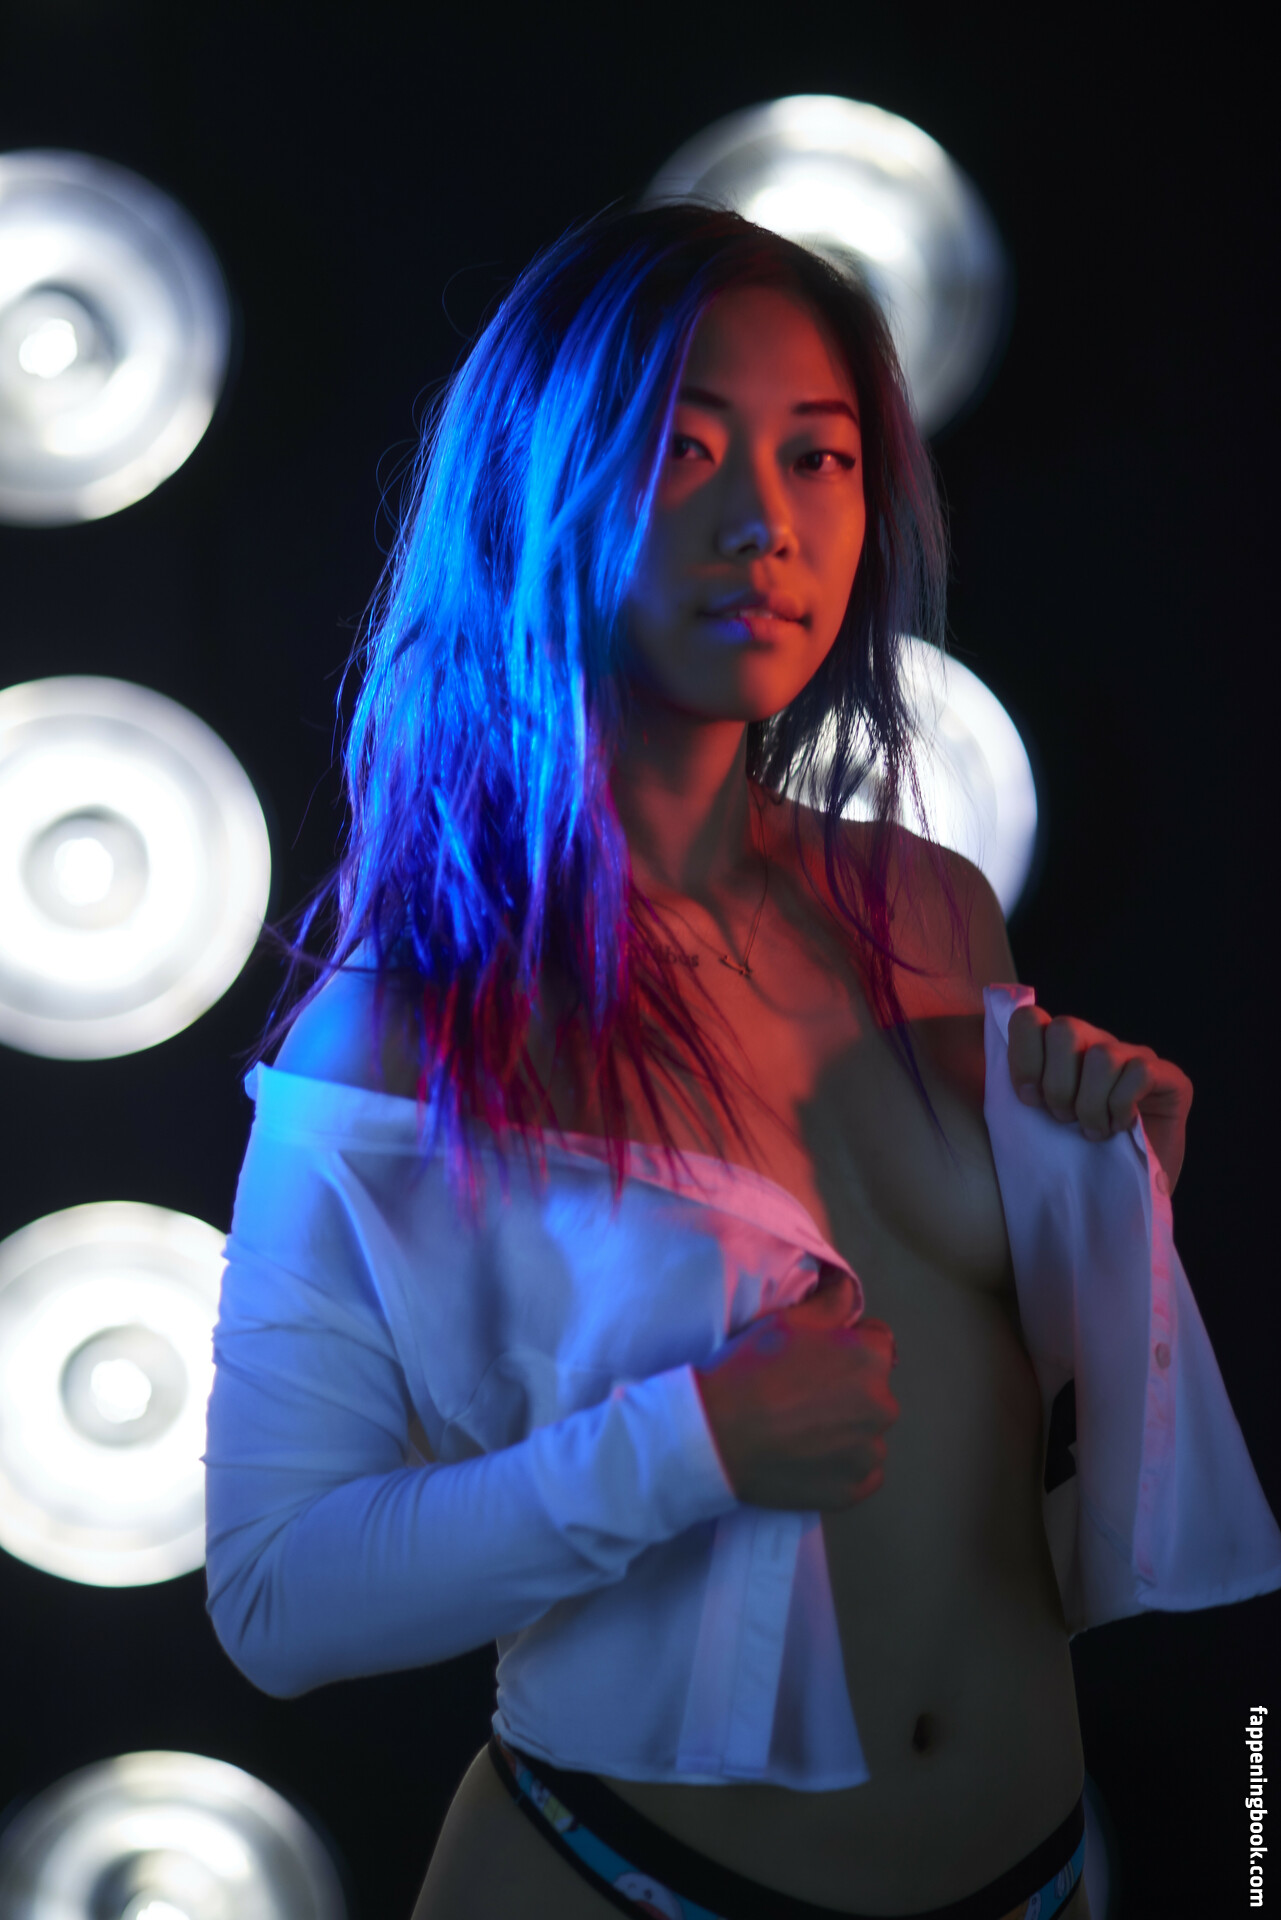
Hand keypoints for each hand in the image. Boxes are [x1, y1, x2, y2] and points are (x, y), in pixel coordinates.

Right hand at [693, 1270, 898, 1511]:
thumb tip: (849, 1288)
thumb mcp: (788, 1321)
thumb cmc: (751, 1371)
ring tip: (801, 1431)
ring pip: (867, 1433)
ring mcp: (869, 1453)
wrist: (715, 1434)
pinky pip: (861, 1473)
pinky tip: (808, 1458)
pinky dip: (842, 1466)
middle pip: (874, 1391)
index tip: (818, 1358)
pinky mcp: (853, 1490)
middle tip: (803, 1396)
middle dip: (850, 1389)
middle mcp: (882, 1406)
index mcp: (870, 1360)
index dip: (848, 1347)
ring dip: (847, 1430)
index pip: (877, 1343)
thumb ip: (832, 1301)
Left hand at [1007, 1004, 1192, 1194]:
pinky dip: (1122, 1106)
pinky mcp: (1172, 1079)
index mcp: (1060, 1050)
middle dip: (1057, 1084)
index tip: (1027, 1099)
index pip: (1029, 1019)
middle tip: (1063, 1119)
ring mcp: (1136, 1057)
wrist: (1122, 1199)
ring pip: (1102, 1055)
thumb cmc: (1074, 1159)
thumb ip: (1017, 1088)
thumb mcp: (1034, 1122)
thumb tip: (986, 1055)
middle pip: (1064, 1029)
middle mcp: (1098, 1043)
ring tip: (1093, 1132)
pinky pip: (1139, 1073)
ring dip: (1091, 1104)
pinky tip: (1122, 1127)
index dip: (1023, 1057)